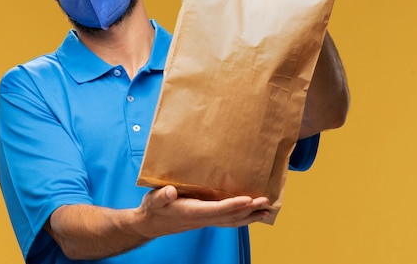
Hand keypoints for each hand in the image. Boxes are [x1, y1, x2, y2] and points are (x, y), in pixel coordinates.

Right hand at [134, 186, 270, 237]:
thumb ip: (162, 196)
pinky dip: (242, 218)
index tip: (249, 200)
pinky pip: (227, 220)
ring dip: (250, 216)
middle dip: (249, 210)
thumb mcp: (153, 200)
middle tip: (266, 202)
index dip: (234, 205)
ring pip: (232, 221)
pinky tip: (250, 213)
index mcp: (192, 212)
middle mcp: (202, 219)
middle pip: (230, 217)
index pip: (217, 209)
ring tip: (266, 210)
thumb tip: (170, 192)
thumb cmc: (153, 209)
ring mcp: (205, 221)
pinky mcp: (206, 219)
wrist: (150, 224)